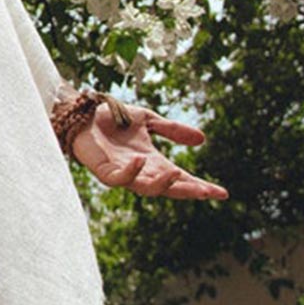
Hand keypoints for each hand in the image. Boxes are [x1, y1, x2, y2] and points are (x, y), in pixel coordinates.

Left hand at [72, 98, 227, 201]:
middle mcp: (139, 171)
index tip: (222, 193)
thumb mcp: (148, 120)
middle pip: (167, 187)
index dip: (199, 186)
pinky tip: (140, 161)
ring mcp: (121, 172)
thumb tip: (202, 139)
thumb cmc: (111, 117)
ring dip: (162, 184)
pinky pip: (118, 178)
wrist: (81, 112)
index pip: (179, 178)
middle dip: (188, 191)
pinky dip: (130, 172)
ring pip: (145, 188)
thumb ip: (172, 130)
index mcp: (151, 162)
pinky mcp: (103, 170)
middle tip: (208, 193)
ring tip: (178, 175)